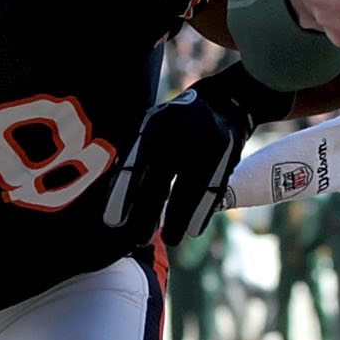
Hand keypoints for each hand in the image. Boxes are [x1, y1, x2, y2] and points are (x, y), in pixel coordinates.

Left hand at [103, 63, 284, 244]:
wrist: (225, 101)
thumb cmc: (177, 121)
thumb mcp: (152, 125)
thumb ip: (134, 154)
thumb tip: (113, 194)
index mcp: (154, 127)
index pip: (133, 167)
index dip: (122, 196)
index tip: (113, 221)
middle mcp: (179, 135)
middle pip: (159, 184)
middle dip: (146, 216)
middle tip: (137, 239)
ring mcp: (205, 145)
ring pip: (188, 192)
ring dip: (177, 220)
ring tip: (169, 239)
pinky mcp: (226, 157)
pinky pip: (212, 192)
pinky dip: (201, 213)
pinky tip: (193, 230)